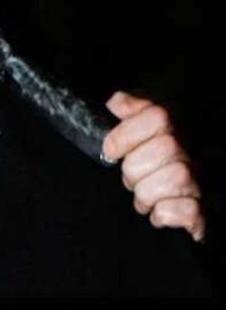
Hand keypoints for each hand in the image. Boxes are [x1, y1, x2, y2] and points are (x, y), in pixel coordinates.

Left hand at [102, 90, 205, 243]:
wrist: (186, 198)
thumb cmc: (152, 156)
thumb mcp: (140, 123)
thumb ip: (129, 107)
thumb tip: (116, 103)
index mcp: (177, 125)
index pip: (158, 117)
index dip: (127, 134)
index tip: (112, 150)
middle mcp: (195, 149)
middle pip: (167, 148)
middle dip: (135, 168)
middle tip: (131, 178)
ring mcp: (203, 179)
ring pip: (178, 178)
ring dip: (147, 194)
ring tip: (144, 196)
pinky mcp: (205, 210)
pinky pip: (189, 210)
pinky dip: (166, 214)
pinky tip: (159, 211)